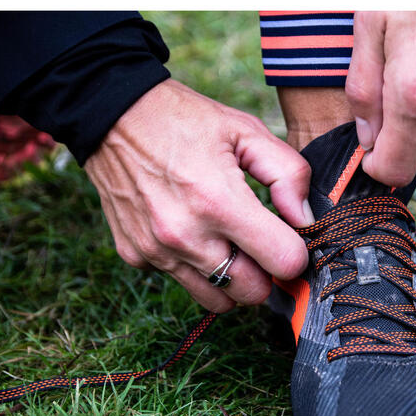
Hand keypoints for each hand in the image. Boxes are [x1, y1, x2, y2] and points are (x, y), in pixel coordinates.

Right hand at [84, 79, 313, 312]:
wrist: (110, 114)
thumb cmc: (185, 120)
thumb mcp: (247, 131)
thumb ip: (289, 175)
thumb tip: (306, 220)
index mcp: (220, 202)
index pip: (283, 263)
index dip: (295, 252)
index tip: (288, 236)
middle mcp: (186, 236)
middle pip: (253, 293)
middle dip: (266, 273)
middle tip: (261, 243)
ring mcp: (157, 251)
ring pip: (219, 301)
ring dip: (233, 279)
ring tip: (230, 242)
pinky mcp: (136, 256)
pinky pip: (183, 281)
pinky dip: (194, 267)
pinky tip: (191, 231)